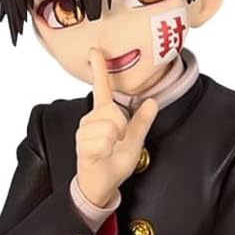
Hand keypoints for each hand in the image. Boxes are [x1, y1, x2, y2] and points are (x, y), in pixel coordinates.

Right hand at [75, 47, 158, 205]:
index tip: (95, 51)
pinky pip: (103, 140)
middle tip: (118, 141)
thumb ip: (142, 121)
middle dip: (122, 126)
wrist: (101, 184)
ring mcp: (85, 131)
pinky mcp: (82, 144)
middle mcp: (91, 119)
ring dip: (114, 139)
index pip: (101, 88)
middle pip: (113, 110)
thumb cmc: (114, 162)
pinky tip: (101, 155)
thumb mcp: (135, 141)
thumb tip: (152, 102)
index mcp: (104, 115)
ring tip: (108, 149)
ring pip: (109, 125)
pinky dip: (107, 149)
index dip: (100, 69)